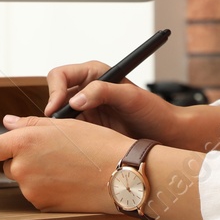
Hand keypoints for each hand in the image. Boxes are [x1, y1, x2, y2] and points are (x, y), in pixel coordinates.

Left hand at [0, 115, 131, 213]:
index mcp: (25, 141)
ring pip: (24, 180)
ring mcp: (31, 189)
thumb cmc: (98, 145)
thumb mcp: (64, 125)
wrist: (122, 175)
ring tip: (67, 166)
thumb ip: (30, 125)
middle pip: (9, 164)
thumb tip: (7, 124)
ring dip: (37, 174)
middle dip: (22, 159)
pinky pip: (37, 194)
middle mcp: (22, 167)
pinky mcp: (43, 206)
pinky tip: (69, 180)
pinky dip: (48, 187)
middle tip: (53, 153)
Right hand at [45, 61, 195, 147]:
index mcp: (95, 73)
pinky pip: (68, 132)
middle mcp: (87, 90)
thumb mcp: (130, 97)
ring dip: (59, 127)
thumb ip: (103, 92)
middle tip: (58, 128)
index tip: (57, 109)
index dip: (55, 91)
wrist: (166, 135)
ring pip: (59, 117)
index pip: (61, 75)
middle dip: (53, 111)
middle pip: (55, 96)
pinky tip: (72, 147)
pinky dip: (66, 138)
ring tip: (65, 139)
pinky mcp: (89, 129)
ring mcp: (87, 110)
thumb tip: (75, 100)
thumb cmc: (154, 111)